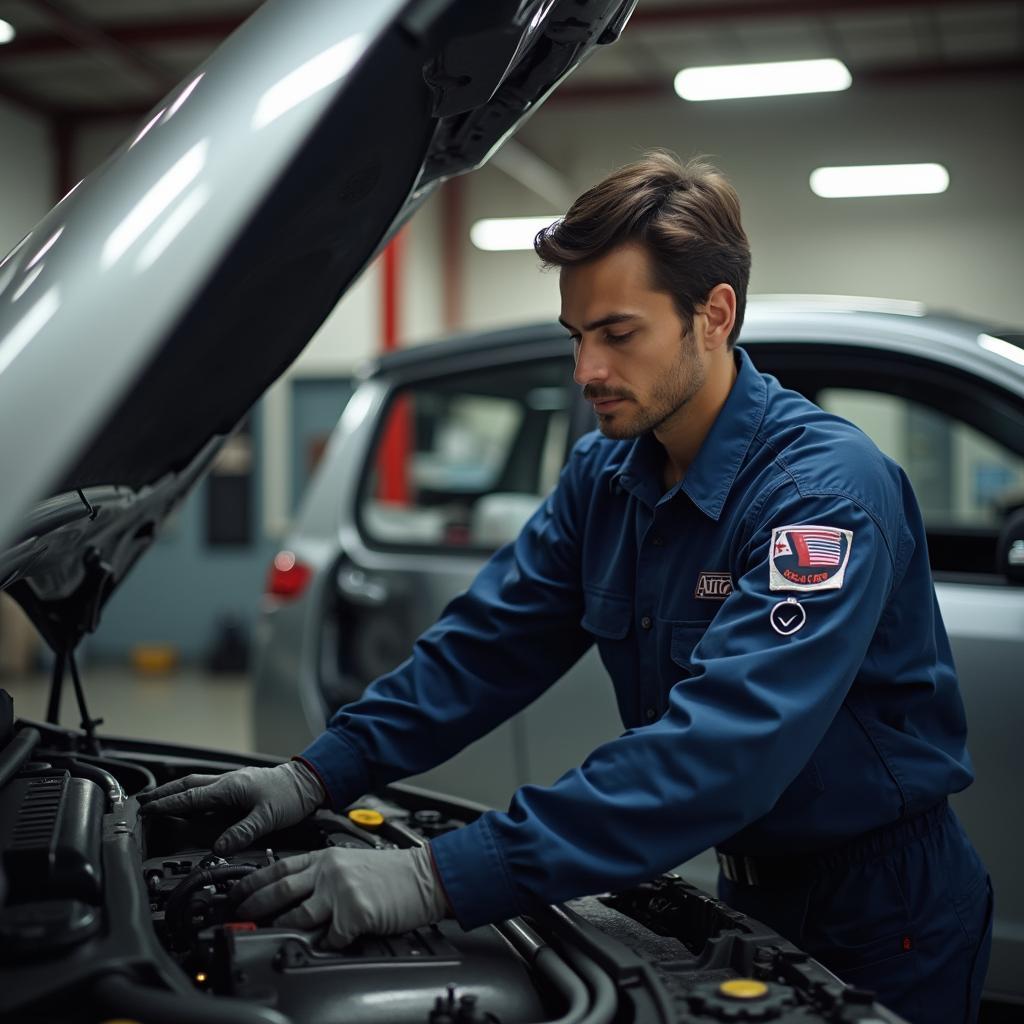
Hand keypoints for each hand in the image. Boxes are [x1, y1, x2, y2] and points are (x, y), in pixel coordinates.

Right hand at [137, 761, 325, 853]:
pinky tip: (190, 802)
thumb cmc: (291, 795)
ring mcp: (232, 782)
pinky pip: (208, 789)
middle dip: (163, 794)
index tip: (146, 809)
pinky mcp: (239, 786)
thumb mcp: (268, 817)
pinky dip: (192, 794)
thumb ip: (242, 832)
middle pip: (187, 786)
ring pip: (196, 785)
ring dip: (176, 792)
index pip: (190, 796)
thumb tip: (219, 847)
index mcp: (229, 787)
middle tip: (142, 802)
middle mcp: (227, 782)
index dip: (167, 804)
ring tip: (158, 800)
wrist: (308, 781)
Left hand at [230, 845, 448, 947]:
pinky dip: (324, 947)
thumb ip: (322, 875)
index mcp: (326, 856)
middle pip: (278, 891)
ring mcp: (340, 891)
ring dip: (282, 929)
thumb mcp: (351, 862)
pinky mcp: (354, 913)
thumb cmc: (393, 873)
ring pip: (296, 917)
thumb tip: (294, 897)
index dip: (251, 882)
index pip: (278, 867)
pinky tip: (324, 948)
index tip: (234, 894)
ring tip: (273, 937)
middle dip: (253, 906)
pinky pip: (330, 939)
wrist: (426, 877)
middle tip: (239, 917)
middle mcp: (329, 871)